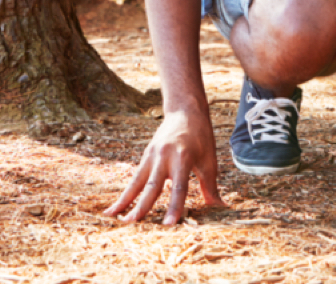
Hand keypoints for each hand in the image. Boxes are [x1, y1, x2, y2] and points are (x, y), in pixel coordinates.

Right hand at [104, 106, 223, 224]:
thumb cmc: (201, 136)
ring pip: (137, 181)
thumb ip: (210, 185)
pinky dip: (126, 192)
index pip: (179, 186)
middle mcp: (164, 156)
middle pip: (153, 185)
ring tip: (115, 218)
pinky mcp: (146, 155)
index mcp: (183, 157)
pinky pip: (135, 177)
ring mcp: (153, 155)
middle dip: (142, 206)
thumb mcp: (209, 159)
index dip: (174, 206)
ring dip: (126, 200)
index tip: (169, 224)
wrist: (185, 110)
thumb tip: (219, 208)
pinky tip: (117, 207)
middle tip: (133, 225)